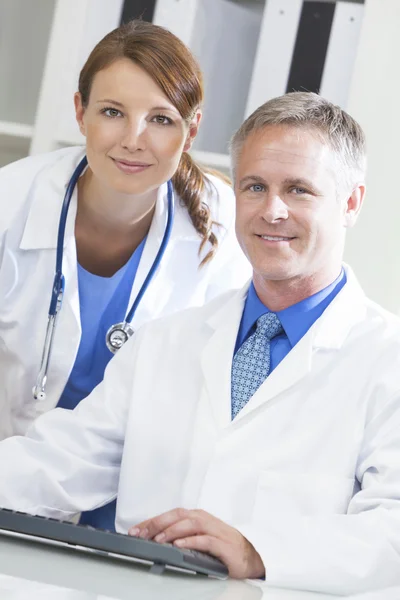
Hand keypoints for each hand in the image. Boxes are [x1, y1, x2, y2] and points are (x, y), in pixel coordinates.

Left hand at [129, 508, 264, 578]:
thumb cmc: (223, 547)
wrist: (251, 556)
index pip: (171, 515)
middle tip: (140, 533)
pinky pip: (205, 540)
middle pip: (178, 515)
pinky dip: (190, 541)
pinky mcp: (223, 544)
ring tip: (158, 539)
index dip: (152, 521)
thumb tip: (155, 539)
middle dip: (157, 523)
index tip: (134, 530)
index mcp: (197, 517)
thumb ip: (182, 536)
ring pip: (190, 524)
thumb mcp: (199, 539)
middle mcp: (205, 520)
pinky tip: (179, 545)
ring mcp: (215, 530)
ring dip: (172, 530)